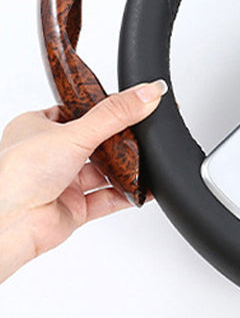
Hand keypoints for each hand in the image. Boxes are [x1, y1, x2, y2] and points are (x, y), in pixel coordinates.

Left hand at [0, 80, 166, 283]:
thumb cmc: (17, 175)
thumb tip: (148, 93)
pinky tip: (144, 189)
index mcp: (36, 129)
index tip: (128, 106)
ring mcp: (62, 183)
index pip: (75, 113)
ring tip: (147, 161)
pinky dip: (128, 194)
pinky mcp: (74, 208)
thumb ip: (115, 114)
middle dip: (119, 142)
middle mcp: (48, 156)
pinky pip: (108, 199)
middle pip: (94, 143)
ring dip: (125, 170)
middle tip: (142, 133)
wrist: (9, 224)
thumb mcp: (74, 133)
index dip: (101, 110)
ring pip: (102, 172)